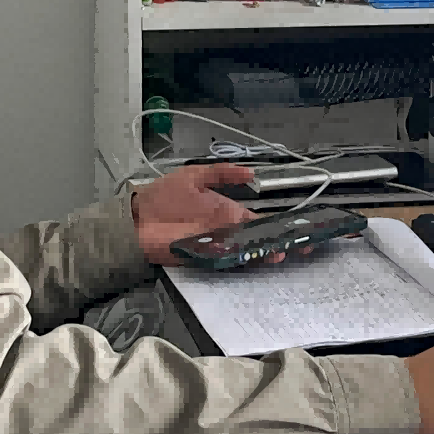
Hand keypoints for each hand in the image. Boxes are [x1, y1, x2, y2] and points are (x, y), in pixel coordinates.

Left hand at [131, 163, 317, 267]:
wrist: (136, 218)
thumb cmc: (162, 197)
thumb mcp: (194, 176)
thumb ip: (222, 174)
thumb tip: (250, 172)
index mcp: (228, 211)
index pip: (259, 220)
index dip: (279, 225)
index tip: (297, 228)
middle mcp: (226, 230)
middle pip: (258, 239)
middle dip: (279, 243)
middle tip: (297, 246)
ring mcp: (216, 245)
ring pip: (246, 251)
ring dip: (263, 253)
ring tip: (279, 252)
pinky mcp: (203, 258)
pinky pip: (226, 260)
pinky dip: (240, 260)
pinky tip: (254, 257)